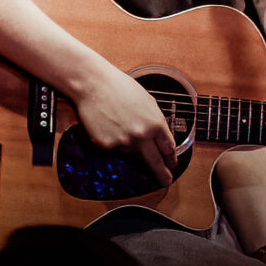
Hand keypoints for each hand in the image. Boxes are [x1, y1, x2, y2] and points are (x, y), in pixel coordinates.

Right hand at [67, 67, 179, 185]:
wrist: (93, 84)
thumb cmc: (120, 87)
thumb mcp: (147, 101)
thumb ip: (156, 120)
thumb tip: (161, 137)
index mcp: (155, 123)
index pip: (168, 148)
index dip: (171, 158)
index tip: (172, 164)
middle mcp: (142, 136)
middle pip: (155, 162)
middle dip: (162, 174)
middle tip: (166, 181)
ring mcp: (123, 142)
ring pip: (131, 153)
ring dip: (129, 145)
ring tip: (120, 124)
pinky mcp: (107, 146)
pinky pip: (113, 148)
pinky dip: (113, 140)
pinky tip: (108, 124)